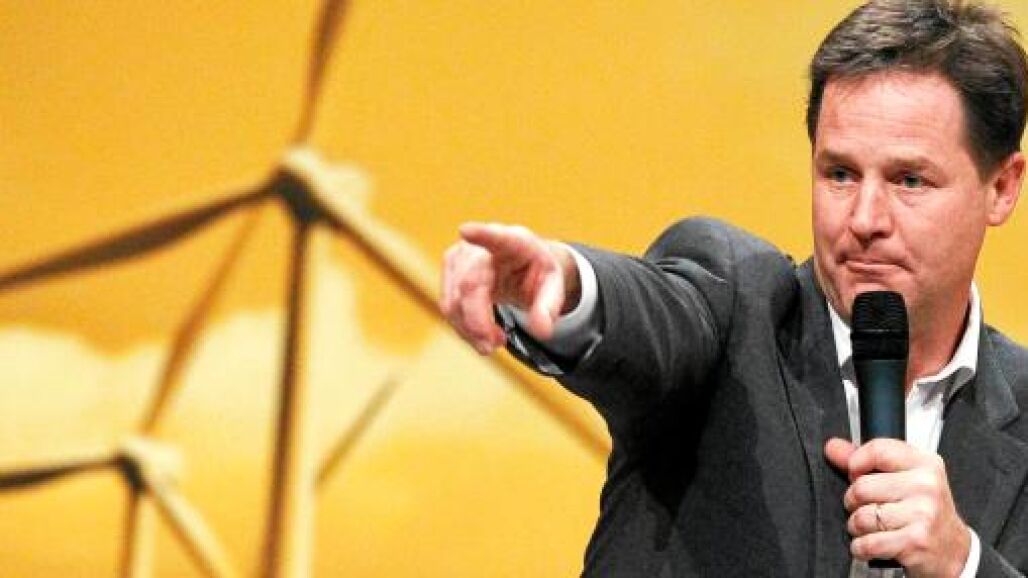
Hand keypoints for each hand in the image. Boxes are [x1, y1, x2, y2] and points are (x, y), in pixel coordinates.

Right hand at [439, 222, 578, 354]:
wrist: (520, 265)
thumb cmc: (536, 272)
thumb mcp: (553, 287)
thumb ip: (549, 308)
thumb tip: (542, 331)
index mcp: (514, 242)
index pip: (497, 236)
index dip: (481, 234)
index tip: (466, 230)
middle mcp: (482, 245)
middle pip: (470, 285)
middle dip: (477, 321)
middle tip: (494, 346)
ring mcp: (460, 256)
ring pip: (454, 300)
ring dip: (470, 329)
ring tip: (495, 341)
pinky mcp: (449, 270)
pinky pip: (449, 307)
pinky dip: (464, 327)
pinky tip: (482, 334)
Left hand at [824, 437, 970, 576]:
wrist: (953, 550)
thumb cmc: (924, 512)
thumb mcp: (903, 478)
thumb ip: (866, 461)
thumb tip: (833, 447)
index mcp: (924, 463)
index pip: (876, 450)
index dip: (856, 464)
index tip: (857, 475)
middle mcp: (926, 486)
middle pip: (861, 486)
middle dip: (854, 502)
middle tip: (869, 508)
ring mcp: (923, 514)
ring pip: (861, 516)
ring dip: (858, 527)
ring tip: (874, 527)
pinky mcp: (915, 541)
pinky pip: (868, 543)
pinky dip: (862, 548)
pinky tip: (874, 544)